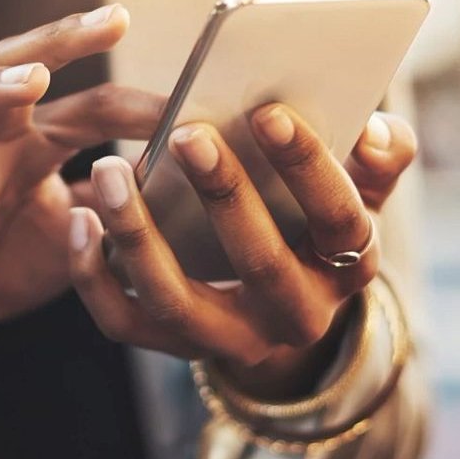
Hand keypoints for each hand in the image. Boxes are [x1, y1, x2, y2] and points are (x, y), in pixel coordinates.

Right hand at [0, 4, 163, 417]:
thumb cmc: (3, 265)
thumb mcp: (78, 237)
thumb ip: (119, 207)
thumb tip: (184, 181)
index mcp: (29, 144)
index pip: (87, 106)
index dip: (138, 104)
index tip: (194, 101)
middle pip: (9, 68)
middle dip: (58, 40)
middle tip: (112, 19)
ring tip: (33, 81)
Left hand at [69, 105, 417, 398]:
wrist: (281, 304)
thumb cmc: (315, 221)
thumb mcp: (360, 192)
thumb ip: (380, 158)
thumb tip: (378, 130)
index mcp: (347, 268)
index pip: (339, 220)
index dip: (309, 167)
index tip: (270, 112)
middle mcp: (294, 316)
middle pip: (259, 262)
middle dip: (224, 195)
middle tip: (188, 132)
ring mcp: (230, 339)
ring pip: (177, 300)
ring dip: (139, 234)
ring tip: (109, 169)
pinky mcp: (173, 346)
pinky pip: (124, 322)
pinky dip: (93, 275)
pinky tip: (79, 217)